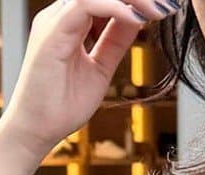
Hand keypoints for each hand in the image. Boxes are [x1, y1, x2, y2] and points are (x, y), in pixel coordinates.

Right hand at [0, 0, 171, 166]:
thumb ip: (115, 42)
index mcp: (70, 21)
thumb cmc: (61, 107)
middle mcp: (60, 14)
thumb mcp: (100, 69)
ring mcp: (54, 20)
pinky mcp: (52, 31)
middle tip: (169, 4)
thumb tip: (138, 19)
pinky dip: (116, 9)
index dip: (135, 0)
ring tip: (160, 9)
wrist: (35, 131)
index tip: (166, 7)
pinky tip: (138, 20)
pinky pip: (86, 4)